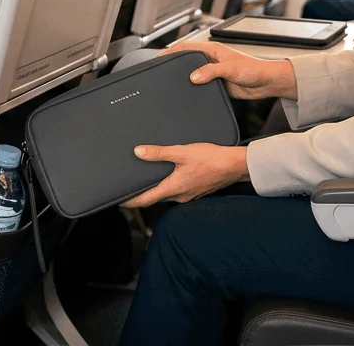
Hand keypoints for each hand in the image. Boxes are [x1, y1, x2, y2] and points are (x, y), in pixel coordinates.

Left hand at [121, 143, 247, 207]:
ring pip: (167, 195)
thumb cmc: (212, 159)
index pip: (144, 201)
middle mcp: (180, 197)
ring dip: (156, 190)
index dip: (129, 202)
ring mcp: (189, 196)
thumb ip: (159, 153)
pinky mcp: (197, 191)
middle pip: (154, 199)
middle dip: (141, 195)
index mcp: (173, 189)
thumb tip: (139, 152)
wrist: (235, 166)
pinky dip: (169, 187)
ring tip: (148, 180)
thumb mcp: (182, 152)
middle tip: (129, 188)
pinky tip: (171, 176)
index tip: (118, 200)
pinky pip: (178, 192)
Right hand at [160, 41, 297, 100]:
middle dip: (176, 65)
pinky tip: (189, 94)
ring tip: (172, 84)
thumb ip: (212, 71)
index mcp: (214, 50)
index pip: (188, 48)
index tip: (160, 56)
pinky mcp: (218, 84)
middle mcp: (212, 60)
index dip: (173, 51)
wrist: (267, 83)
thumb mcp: (231, 69)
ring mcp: (214, 72)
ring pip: (194, 74)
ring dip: (186, 78)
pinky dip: (195, 89)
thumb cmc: (255, 69)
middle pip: (189, 61)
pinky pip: (202, 86)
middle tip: (162, 71)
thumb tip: (193, 76)